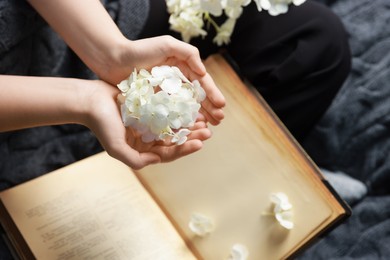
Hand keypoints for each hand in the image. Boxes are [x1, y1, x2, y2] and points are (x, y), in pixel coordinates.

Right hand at [83, 80, 212, 169]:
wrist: (90, 100)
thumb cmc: (101, 124)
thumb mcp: (116, 148)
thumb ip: (136, 160)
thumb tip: (158, 160)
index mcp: (141, 150)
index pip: (167, 154)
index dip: (184, 150)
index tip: (200, 143)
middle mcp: (146, 139)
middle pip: (174, 141)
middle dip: (191, 137)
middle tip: (208, 131)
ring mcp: (148, 124)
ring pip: (173, 127)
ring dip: (188, 125)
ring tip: (203, 121)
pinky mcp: (148, 109)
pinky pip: (168, 112)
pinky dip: (179, 112)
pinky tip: (190, 108)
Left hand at [99, 36, 225, 125]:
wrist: (113, 59)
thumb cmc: (139, 50)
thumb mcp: (167, 45)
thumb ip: (188, 53)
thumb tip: (204, 72)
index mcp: (182, 67)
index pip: (201, 82)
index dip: (212, 94)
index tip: (221, 105)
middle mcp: (176, 80)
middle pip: (197, 96)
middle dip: (209, 108)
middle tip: (219, 120)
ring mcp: (165, 92)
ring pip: (186, 106)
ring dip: (199, 116)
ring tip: (209, 126)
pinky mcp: (155, 102)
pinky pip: (171, 112)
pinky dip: (181, 119)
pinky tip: (189, 127)